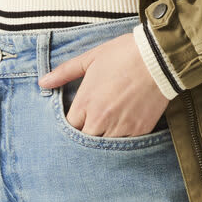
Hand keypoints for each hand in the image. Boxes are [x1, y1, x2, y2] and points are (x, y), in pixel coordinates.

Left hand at [38, 34, 169, 136]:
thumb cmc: (123, 54)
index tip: (79, 117)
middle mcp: (100, 119)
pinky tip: (123, 127)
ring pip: (104, 146)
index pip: (69, 127)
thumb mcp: (90, 58)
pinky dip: (122, 139)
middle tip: (93, 124)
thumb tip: (43, 82)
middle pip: (84, 140)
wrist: (158, 58)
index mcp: (85, 103)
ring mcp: (120, 127)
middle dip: (86, 134)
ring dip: (103, 138)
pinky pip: (125, 145)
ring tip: (108, 126)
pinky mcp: (139, 131)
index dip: (73, 123)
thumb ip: (64, 72)